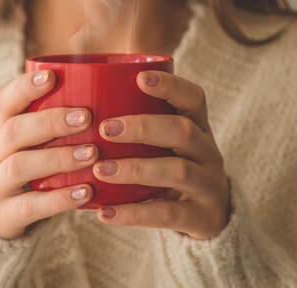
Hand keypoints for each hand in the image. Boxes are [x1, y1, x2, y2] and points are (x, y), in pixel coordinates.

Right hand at [0, 70, 97, 239]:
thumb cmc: (31, 164)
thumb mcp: (33, 141)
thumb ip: (59, 121)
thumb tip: (115, 91)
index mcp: (3, 128)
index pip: (6, 101)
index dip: (25, 87)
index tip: (51, 77)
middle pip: (14, 131)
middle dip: (50, 122)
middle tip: (86, 117)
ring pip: (20, 166)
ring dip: (58, 158)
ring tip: (92, 154)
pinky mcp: (6, 214)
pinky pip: (31, 206)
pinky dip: (59, 199)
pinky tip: (87, 192)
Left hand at [92, 71, 229, 239]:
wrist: (209, 217)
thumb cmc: (171, 166)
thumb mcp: (167, 143)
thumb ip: (139, 120)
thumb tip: (87, 86)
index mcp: (199, 127)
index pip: (193, 98)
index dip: (170, 86)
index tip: (139, 78)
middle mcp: (208, 152)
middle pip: (183, 132)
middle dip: (143, 127)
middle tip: (105, 128)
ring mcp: (209, 185)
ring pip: (177, 172)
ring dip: (136, 169)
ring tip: (100, 170)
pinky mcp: (202, 217)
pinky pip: (167, 215)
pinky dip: (134, 214)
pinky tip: (104, 212)